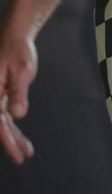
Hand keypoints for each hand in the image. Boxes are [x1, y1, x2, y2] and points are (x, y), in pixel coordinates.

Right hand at [0, 29, 36, 161]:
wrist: (15, 35)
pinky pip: (4, 116)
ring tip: (26, 153)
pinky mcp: (0, 96)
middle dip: (9, 143)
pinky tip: (22, 139)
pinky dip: (13, 128)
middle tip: (21, 158)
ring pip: (1, 123)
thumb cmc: (18, 50)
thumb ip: (18, 92)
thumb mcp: (22, 70)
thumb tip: (18, 114)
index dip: (5, 139)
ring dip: (12, 138)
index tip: (16, 153)